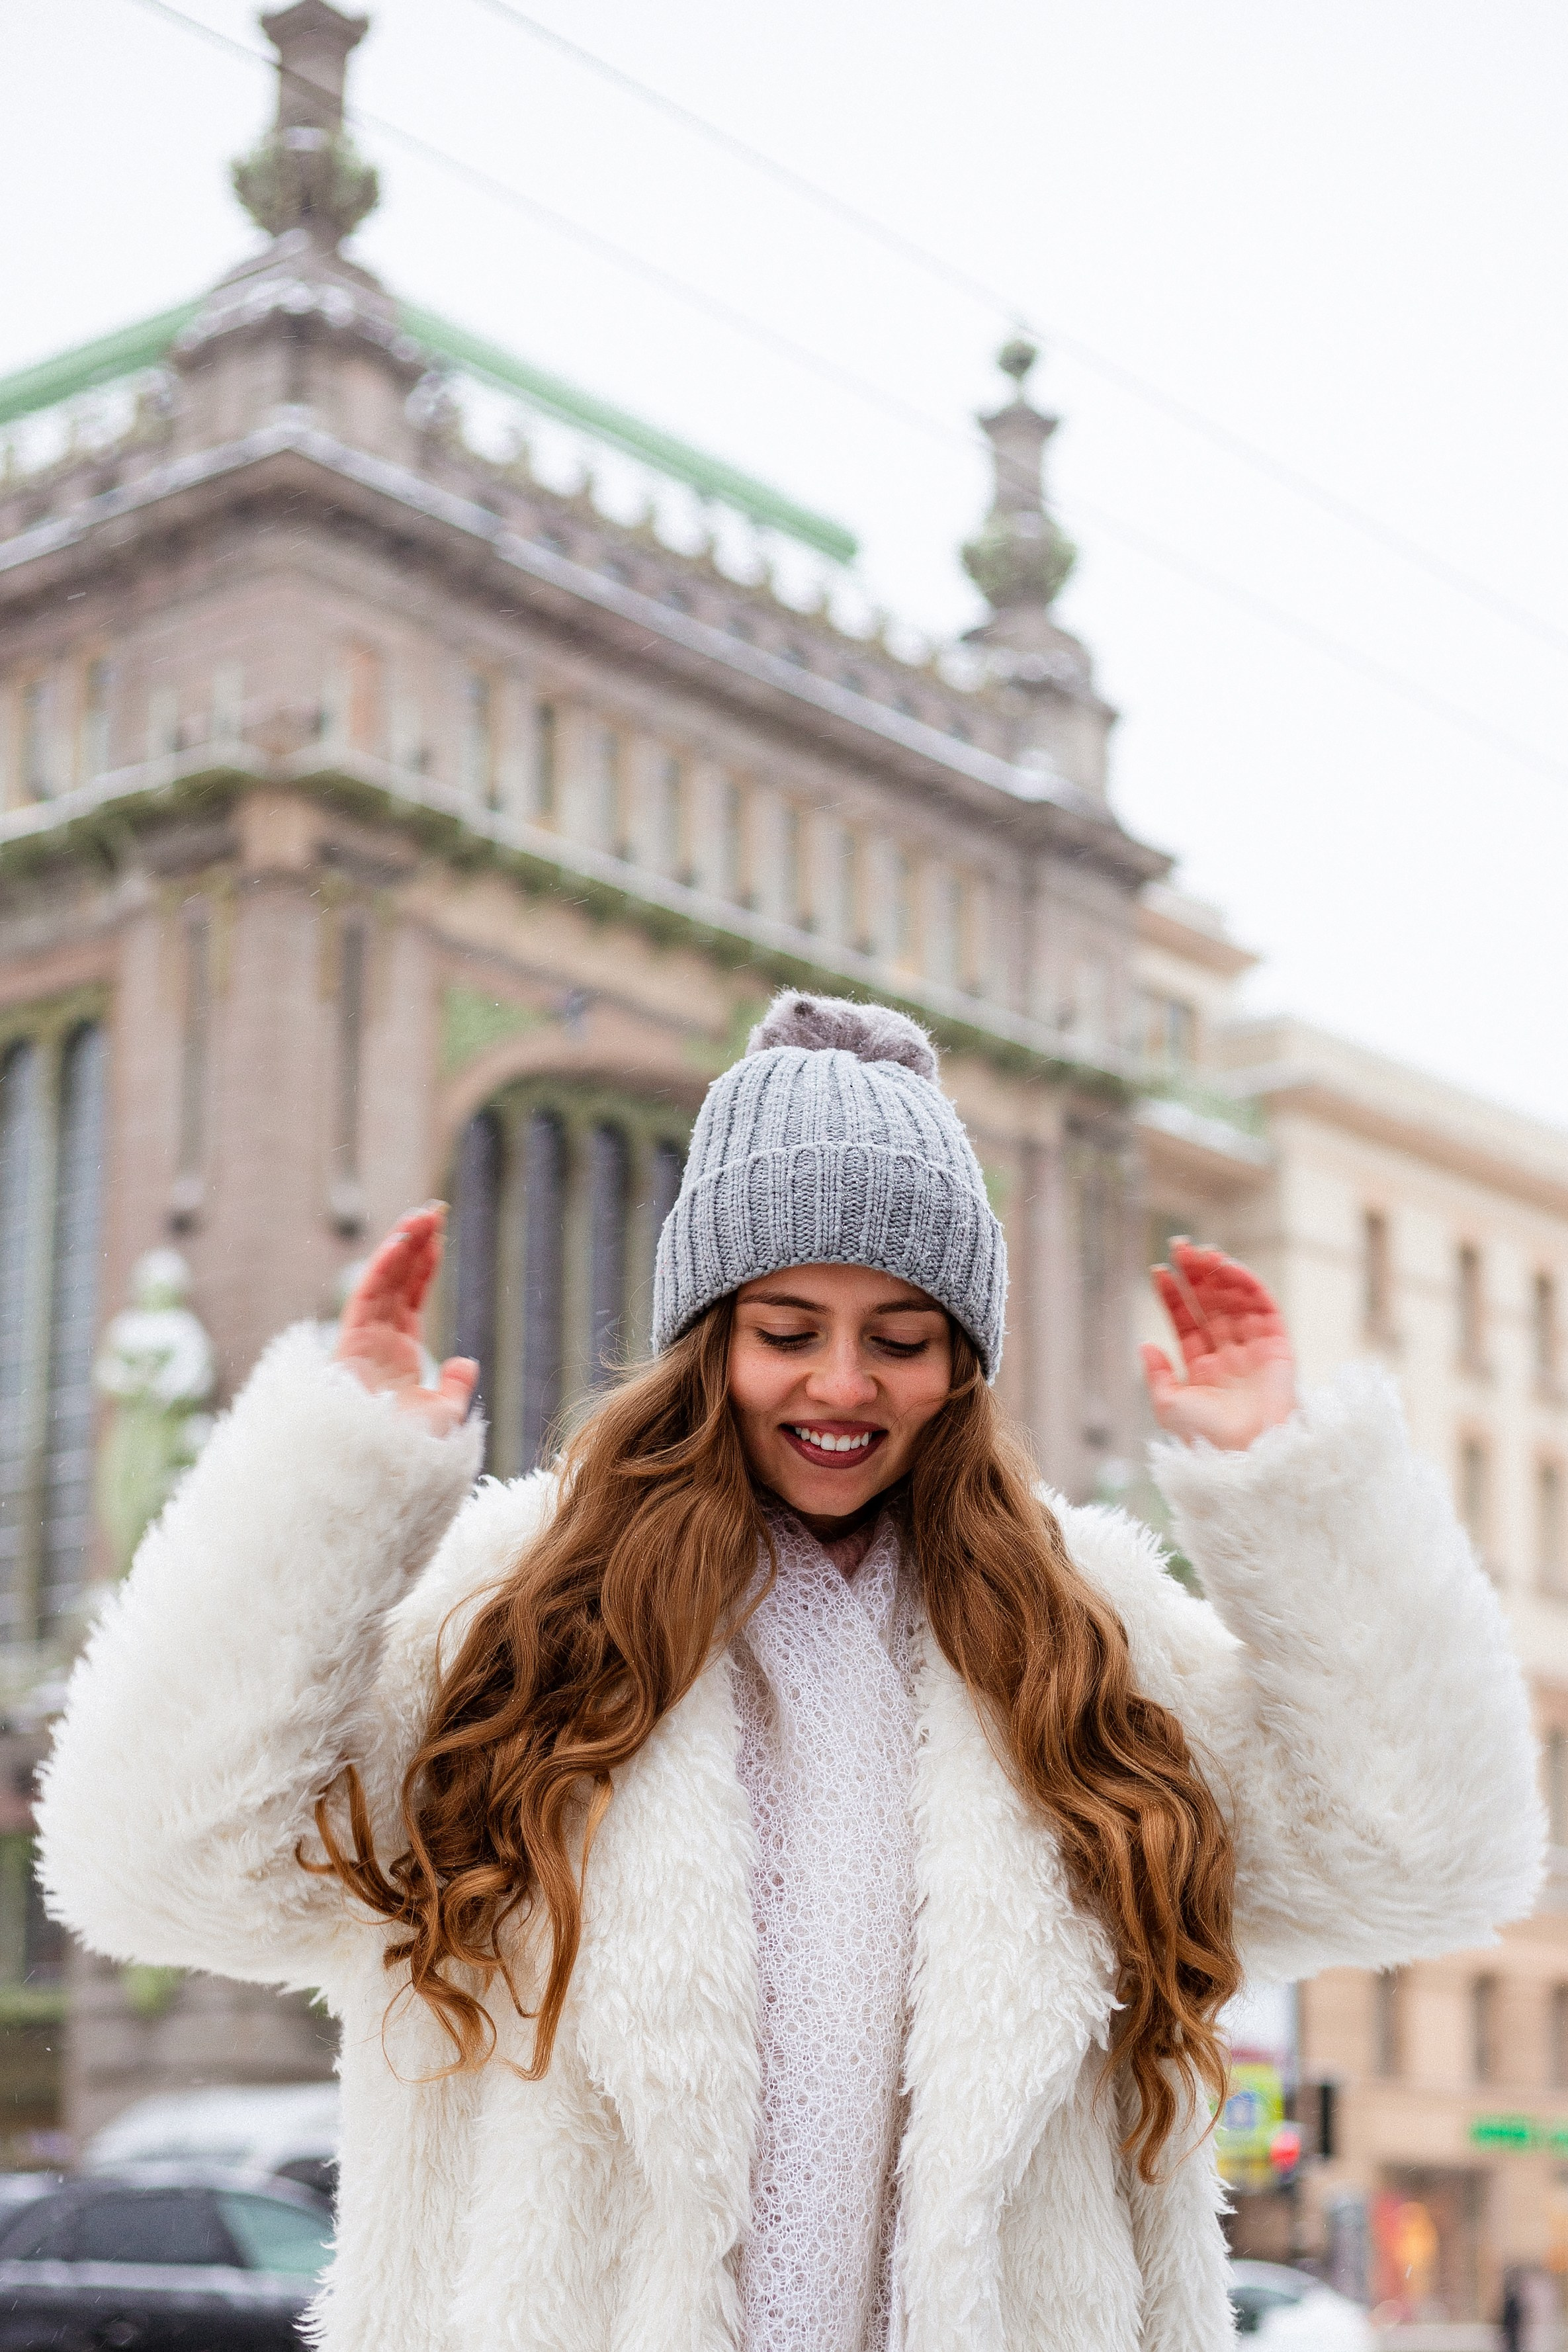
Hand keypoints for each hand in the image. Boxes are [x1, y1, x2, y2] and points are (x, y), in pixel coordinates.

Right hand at [333, 1204, 477, 1438]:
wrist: (377, 1476)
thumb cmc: (406, 1455)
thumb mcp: (443, 1417)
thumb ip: (455, 1388)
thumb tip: (465, 1360)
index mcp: (398, 1356)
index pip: (410, 1300)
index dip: (423, 1268)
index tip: (438, 1238)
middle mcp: (377, 1344)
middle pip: (395, 1283)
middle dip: (413, 1246)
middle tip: (433, 1212)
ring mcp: (362, 1343)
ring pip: (381, 1283)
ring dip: (400, 1247)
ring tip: (424, 1217)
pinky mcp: (349, 1345)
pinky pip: (367, 1297)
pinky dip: (384, 1268)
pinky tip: (403, 1242)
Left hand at [1140, 1241, 1296, 1451]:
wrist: (1251, 1452)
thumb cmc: (1208, 1437)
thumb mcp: (1169, 1407)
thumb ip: (1157, 1375)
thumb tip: (1144, 1344)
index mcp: (1202, 1368)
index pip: (1186, 1321)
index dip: (1172, 1295)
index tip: (1159, 1270)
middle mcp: (1227, 1354)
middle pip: (1209, 1304)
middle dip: (1195, 1275)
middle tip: (1179, 1246)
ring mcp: (1253, 1348)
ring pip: (1234, 1301)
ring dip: (1219, 1275)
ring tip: (1201, 1253)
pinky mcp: (1277, 1345)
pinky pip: (1263, 1308)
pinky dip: (1248, 1285)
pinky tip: (1228, 1268)